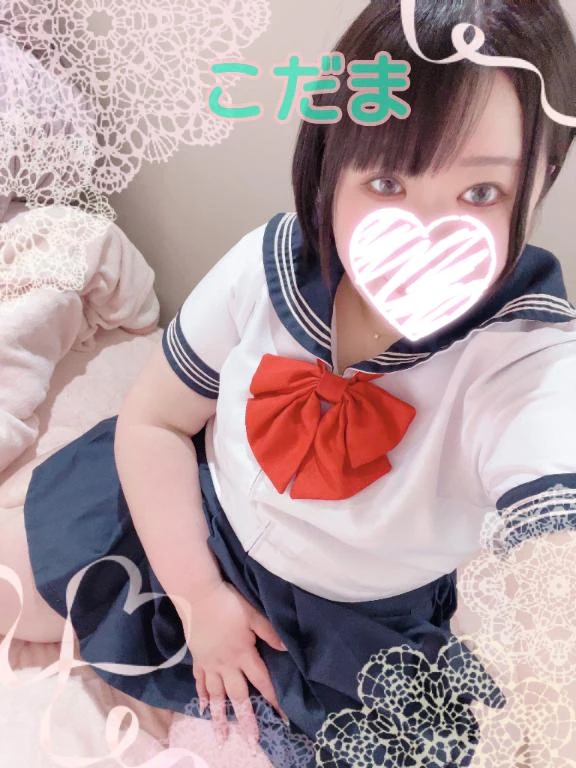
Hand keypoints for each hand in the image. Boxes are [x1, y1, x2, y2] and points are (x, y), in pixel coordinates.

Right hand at [181, 580, 287, 747]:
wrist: (198, 595)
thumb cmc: (228, 603)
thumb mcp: (253, 614)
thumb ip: (269, 633)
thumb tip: (286, 649)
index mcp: (243, 654)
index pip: (262, 681)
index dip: (273, 699)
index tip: (282, 717)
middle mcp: (226, 664)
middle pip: (238, 696)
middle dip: (246, 719)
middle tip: (251, 740)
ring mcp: (210, 663)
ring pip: (216, 695)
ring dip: (220, 716)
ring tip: (222, 735)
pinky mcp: (198, 659)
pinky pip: (200, 682)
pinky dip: (202, 695)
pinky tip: (203, 707)